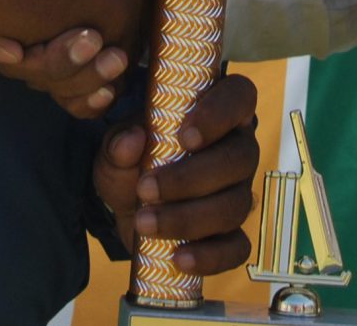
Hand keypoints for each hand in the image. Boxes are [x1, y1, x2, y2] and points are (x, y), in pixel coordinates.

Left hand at [93, 72, 260, 275]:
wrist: (131, 211)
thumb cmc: (133, 165)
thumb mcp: (116, 150)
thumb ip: (118, 144)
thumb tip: (131, 140)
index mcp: (219, 113)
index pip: (239, 96)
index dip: (220, 112)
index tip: (185, 135)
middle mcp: (238, 150)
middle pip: (239, 159)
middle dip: (191, 177)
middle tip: (146, 188)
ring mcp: (239, 194)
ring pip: (235, 205)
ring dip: (188, 218)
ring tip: (145, 223)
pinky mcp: (232, 235)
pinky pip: (237, 248)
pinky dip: (209, 256)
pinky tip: (180, 259)